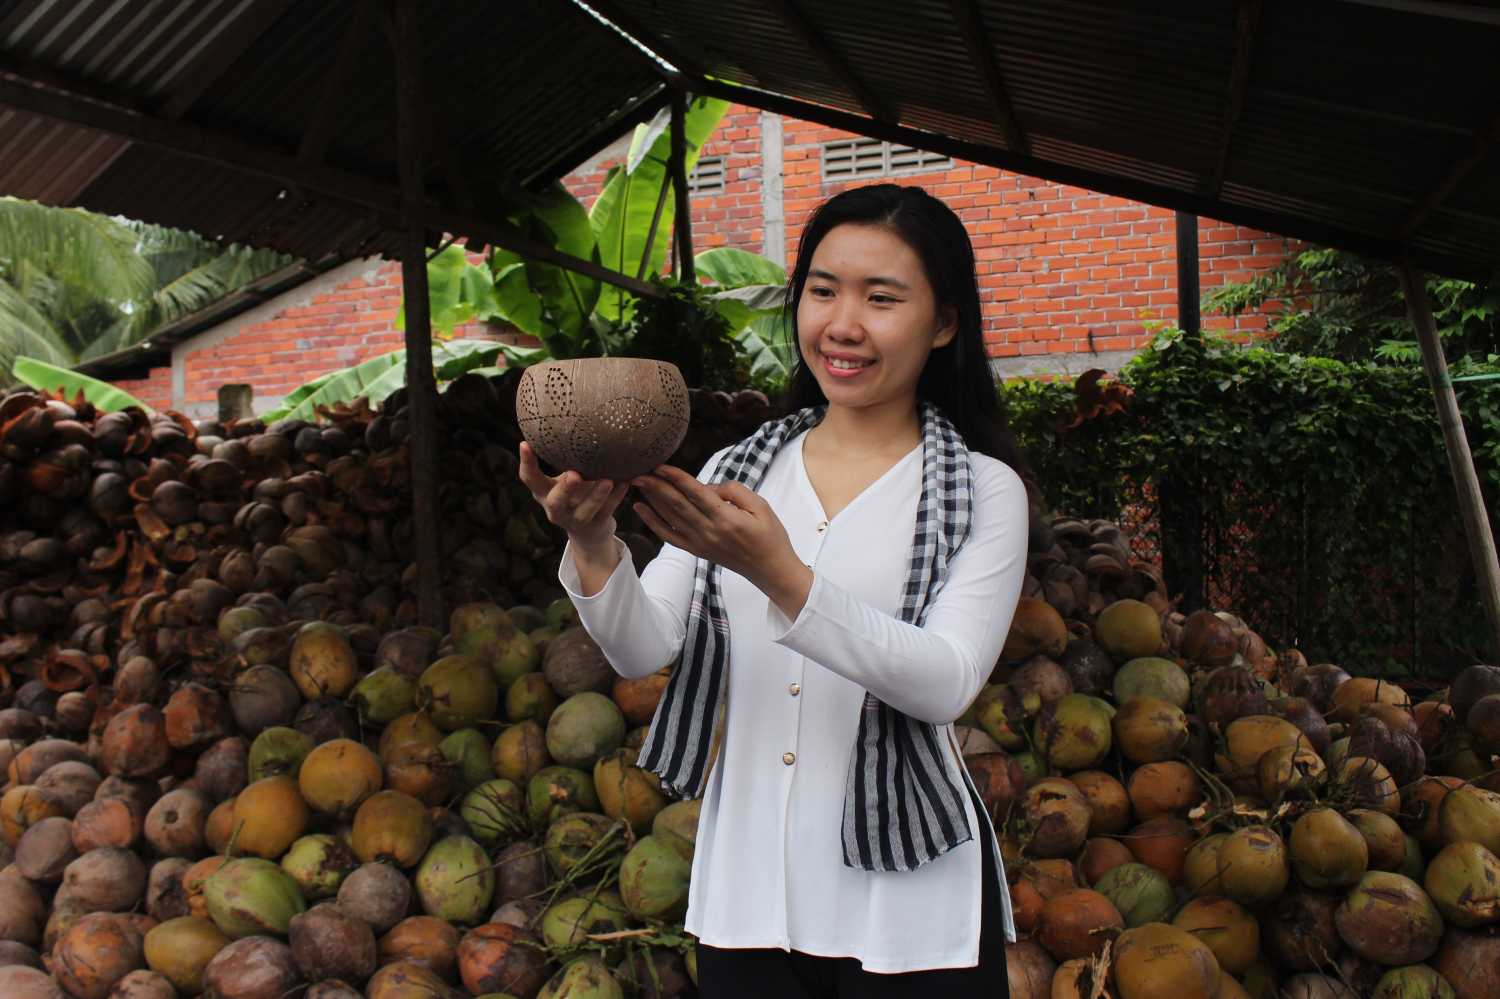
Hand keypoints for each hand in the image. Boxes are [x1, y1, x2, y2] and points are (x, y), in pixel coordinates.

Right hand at [518, 442, 629, 552]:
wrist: (590, 530)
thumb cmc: (575, 491)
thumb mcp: (565, 476)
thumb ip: (566, 457)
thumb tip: (574, 414)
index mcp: (544, 492)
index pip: (529, 479)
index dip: (526, 463)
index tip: (525, 443)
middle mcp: (556, 508)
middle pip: (556, 502)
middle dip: (565, 489)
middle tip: (574, 474)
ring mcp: (575, 520)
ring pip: (585, 511)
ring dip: (597, 496)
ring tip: (608, 481)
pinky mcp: (595, 525)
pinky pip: (607, 511)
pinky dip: (617, 497)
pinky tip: (625, 483)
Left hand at [632, 465, 812, 616]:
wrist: (770, 569)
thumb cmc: (770, 535)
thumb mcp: (761, 506)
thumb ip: (735, 491)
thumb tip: (709, 487)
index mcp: (726, 518)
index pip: (696, 493)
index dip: (676, 478)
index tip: (660, 465)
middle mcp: (709, 531)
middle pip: (677, 505)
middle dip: (656, 486)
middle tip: (638, 471)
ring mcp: (700, 543)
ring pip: (670, 518)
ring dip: (652, 500)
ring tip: (637, 483)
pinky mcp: (697, 551)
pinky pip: (670, 537)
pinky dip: (653, 523)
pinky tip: (640, 509)